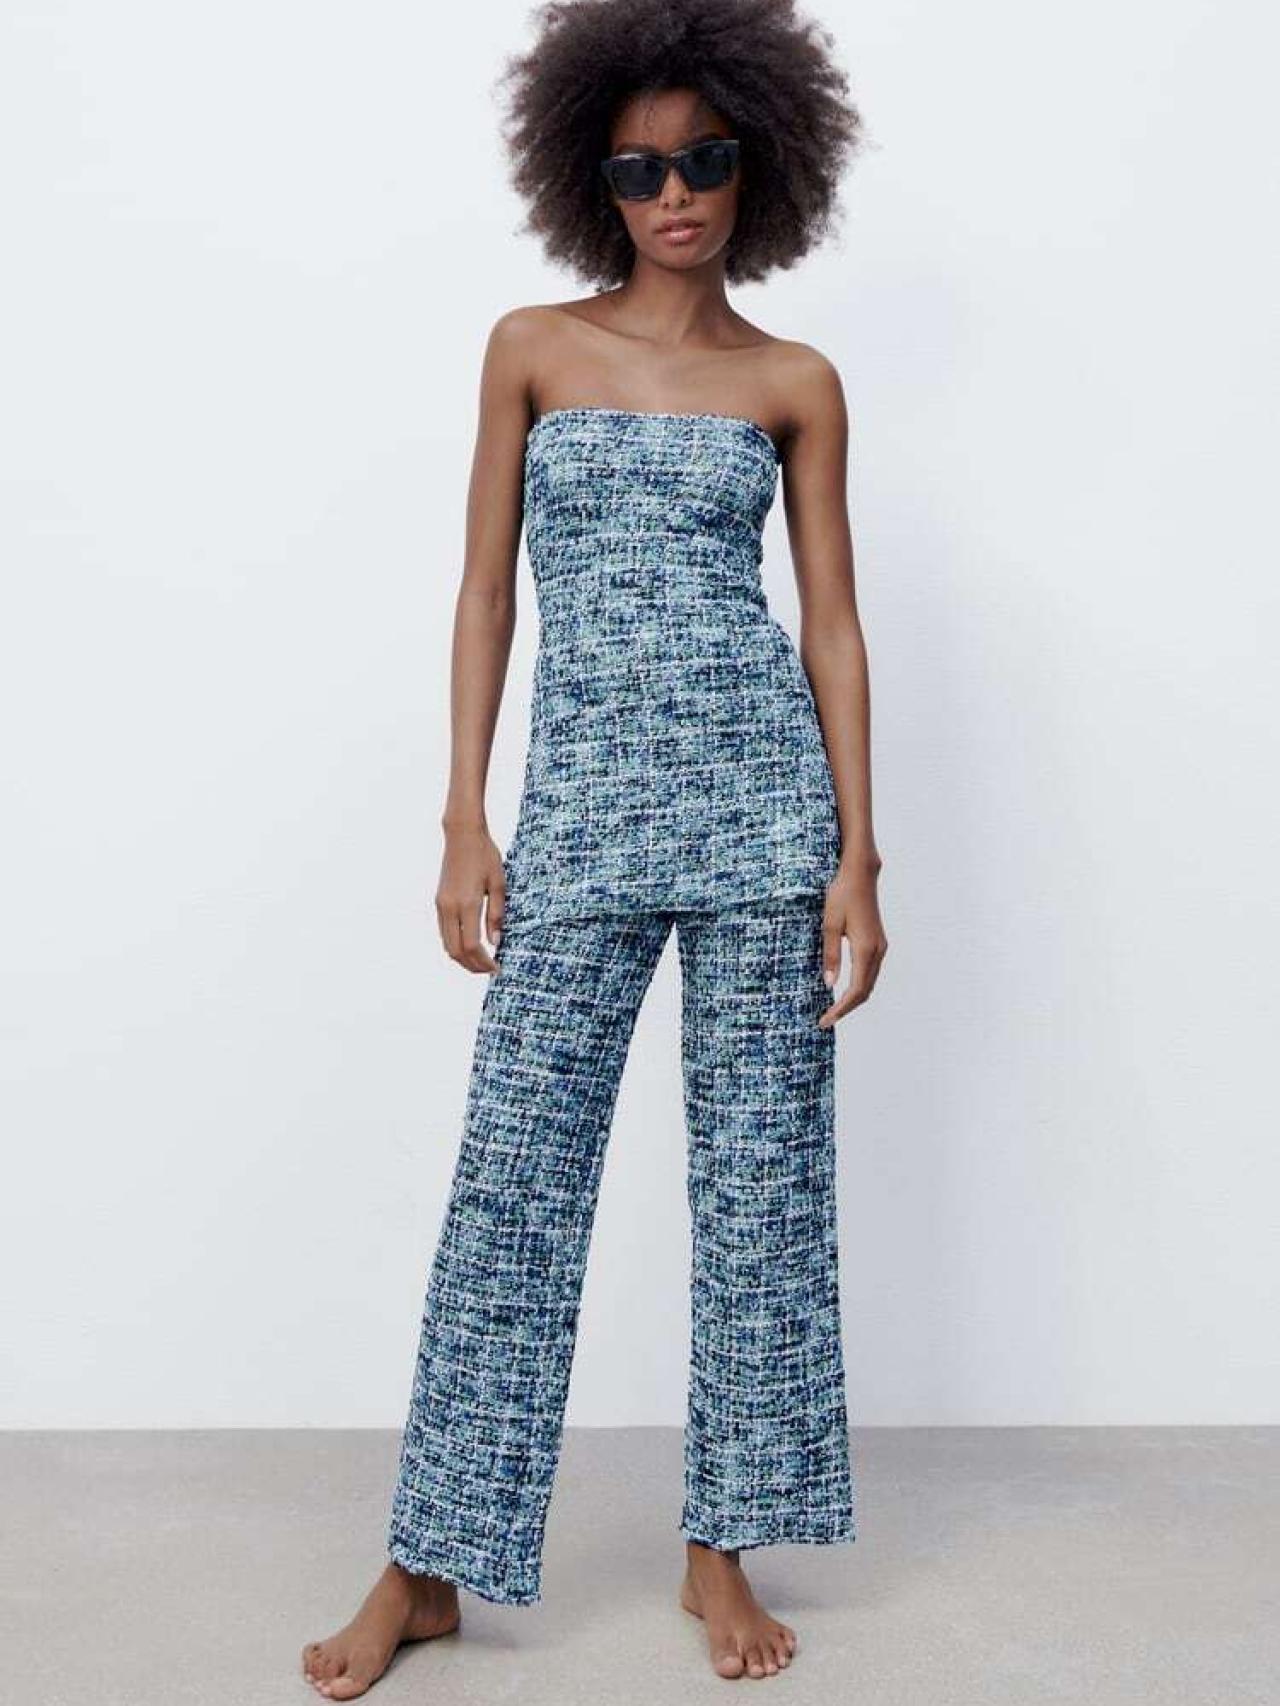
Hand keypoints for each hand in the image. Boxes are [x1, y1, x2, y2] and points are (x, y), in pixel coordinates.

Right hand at [435, 822, 505, 973]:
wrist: (462, 835)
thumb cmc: (485, 856)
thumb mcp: (500, 884)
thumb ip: (497, 915)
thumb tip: (496, 942)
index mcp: (468, 903)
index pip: (472, 945)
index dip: (484, 962)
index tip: (496, 968)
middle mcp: (450, 907)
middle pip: (455, 951)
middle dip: (471, 966)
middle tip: (488, 970)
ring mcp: (441, 905)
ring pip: (446, 944)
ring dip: (462, 958)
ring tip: (480, 962)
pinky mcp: (439, 901)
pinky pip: (444, 932)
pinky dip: (455, 944)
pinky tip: (469, 945)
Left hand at [818, 860, 887, 1027]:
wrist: (860, 874)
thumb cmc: (842, 895)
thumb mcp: (829, 925)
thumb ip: (830, 955)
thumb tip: (829, 983)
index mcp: (866, 949)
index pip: (855, 990)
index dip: (841, 1009)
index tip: (825, 1020)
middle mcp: (877, 951)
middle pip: (865, 991)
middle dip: (846, 1008)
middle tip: (825, 1019)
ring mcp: (880, 946)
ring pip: (869, 983)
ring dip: (853, 998)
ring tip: (833, 1008)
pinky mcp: (877, 942)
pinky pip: (870, 972)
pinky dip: (858, 985)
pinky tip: (844, 988)